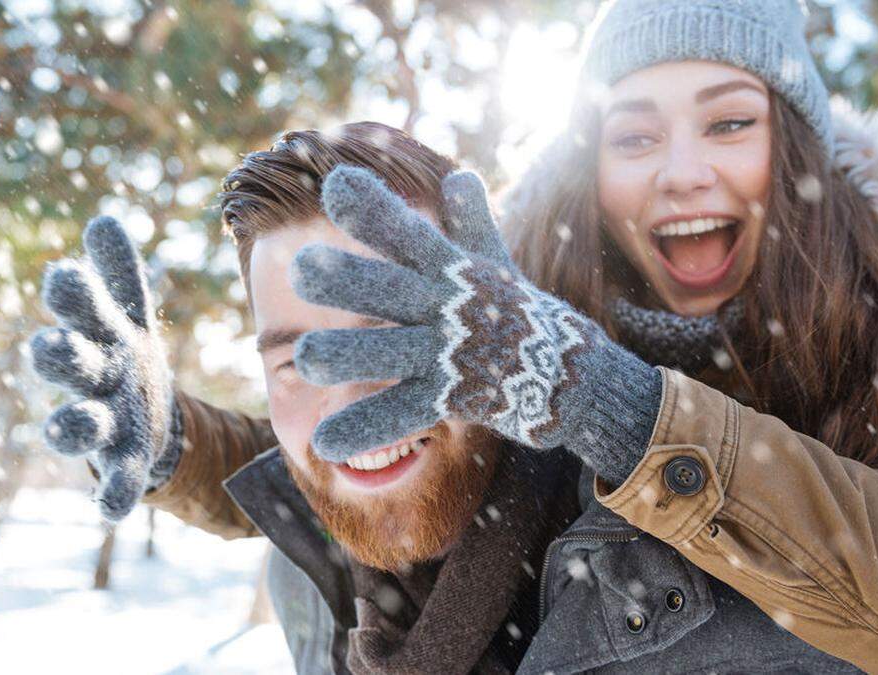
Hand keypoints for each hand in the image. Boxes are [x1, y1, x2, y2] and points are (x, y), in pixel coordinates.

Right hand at [30, 216, 181, 520]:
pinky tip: (111, 510)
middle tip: (52, 345)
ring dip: (74, 426)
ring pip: (79, 425)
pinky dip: (112, 494)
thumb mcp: (129, 313)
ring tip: (75, 424)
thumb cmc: (124, 356)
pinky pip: (116, 480)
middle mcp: (90, 380)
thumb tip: (103, 218)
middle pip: (66, 366)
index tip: (65, 276)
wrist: (145, 415)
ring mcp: (104, 423)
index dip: (69, 298)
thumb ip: (119, 273)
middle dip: (58, 356)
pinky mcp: (126, 462)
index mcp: (95, 336)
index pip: (75, 312)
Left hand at [291, 166, 660, 468]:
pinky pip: (403, 413)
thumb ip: (471, 222)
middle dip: (349, 280)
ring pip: (390, 353)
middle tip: (303, 268)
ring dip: (348, 356)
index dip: (374, 209)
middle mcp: (446, 308)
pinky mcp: (453, 398)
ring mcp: (449, 353)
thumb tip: (461, 176)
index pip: (407, 233)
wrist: (575, 373)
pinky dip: (364, 429)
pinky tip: (323, 443)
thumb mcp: (496, 263)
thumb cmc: (521, 312)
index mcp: (450, 270)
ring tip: (303, 358)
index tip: (336, 184)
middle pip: (391, 290)